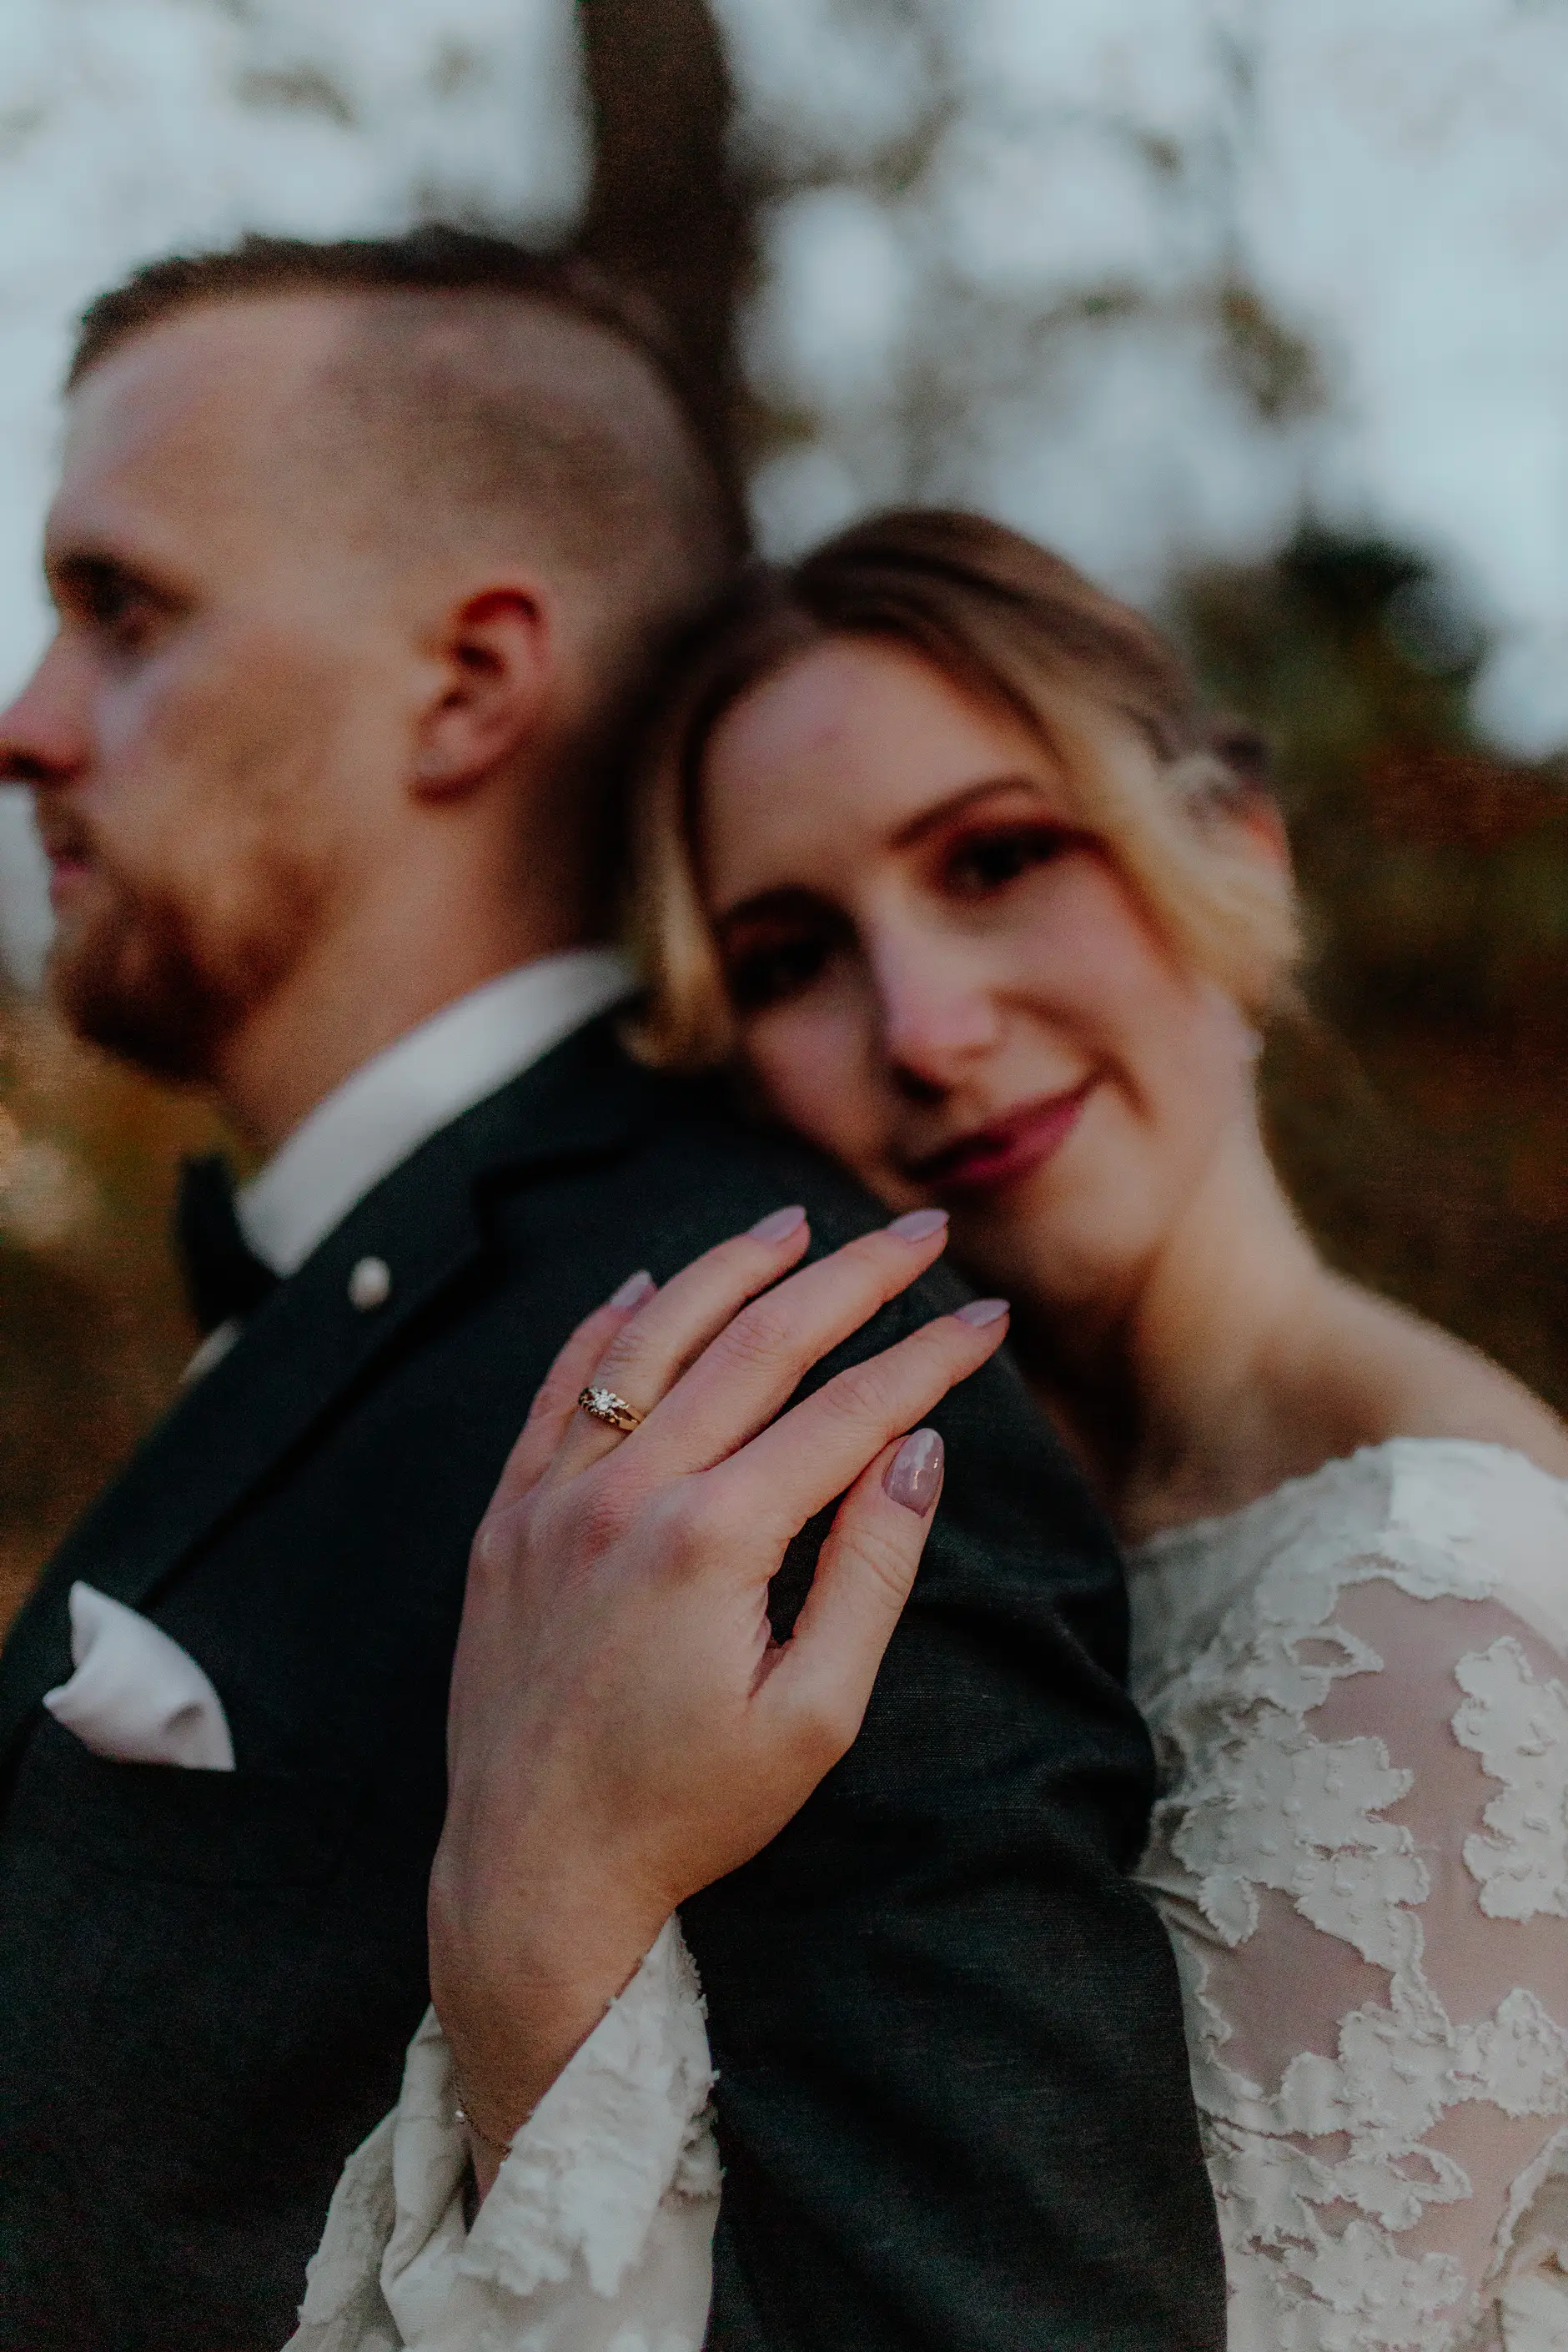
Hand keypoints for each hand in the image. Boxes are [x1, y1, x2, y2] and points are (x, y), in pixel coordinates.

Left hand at [428, 1205, 1007, 2181]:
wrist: (530, 1873)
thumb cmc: (687, 1812)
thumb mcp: (812, 1717)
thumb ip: (870, 1572)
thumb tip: (917, 1449)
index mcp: (711, 1541)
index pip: (847, 1411)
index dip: (928, 1359)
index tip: (988, 1320)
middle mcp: (624, 1494)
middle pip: (757, 1344)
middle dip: (851, 1278)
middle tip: (920, 1232)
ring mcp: (552, 1499)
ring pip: (650, 1340)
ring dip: (728, 1271)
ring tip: (792, 1224)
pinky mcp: (506, 1519)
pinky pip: (557, 1390)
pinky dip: (605, 1327)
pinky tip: (645, 1285)